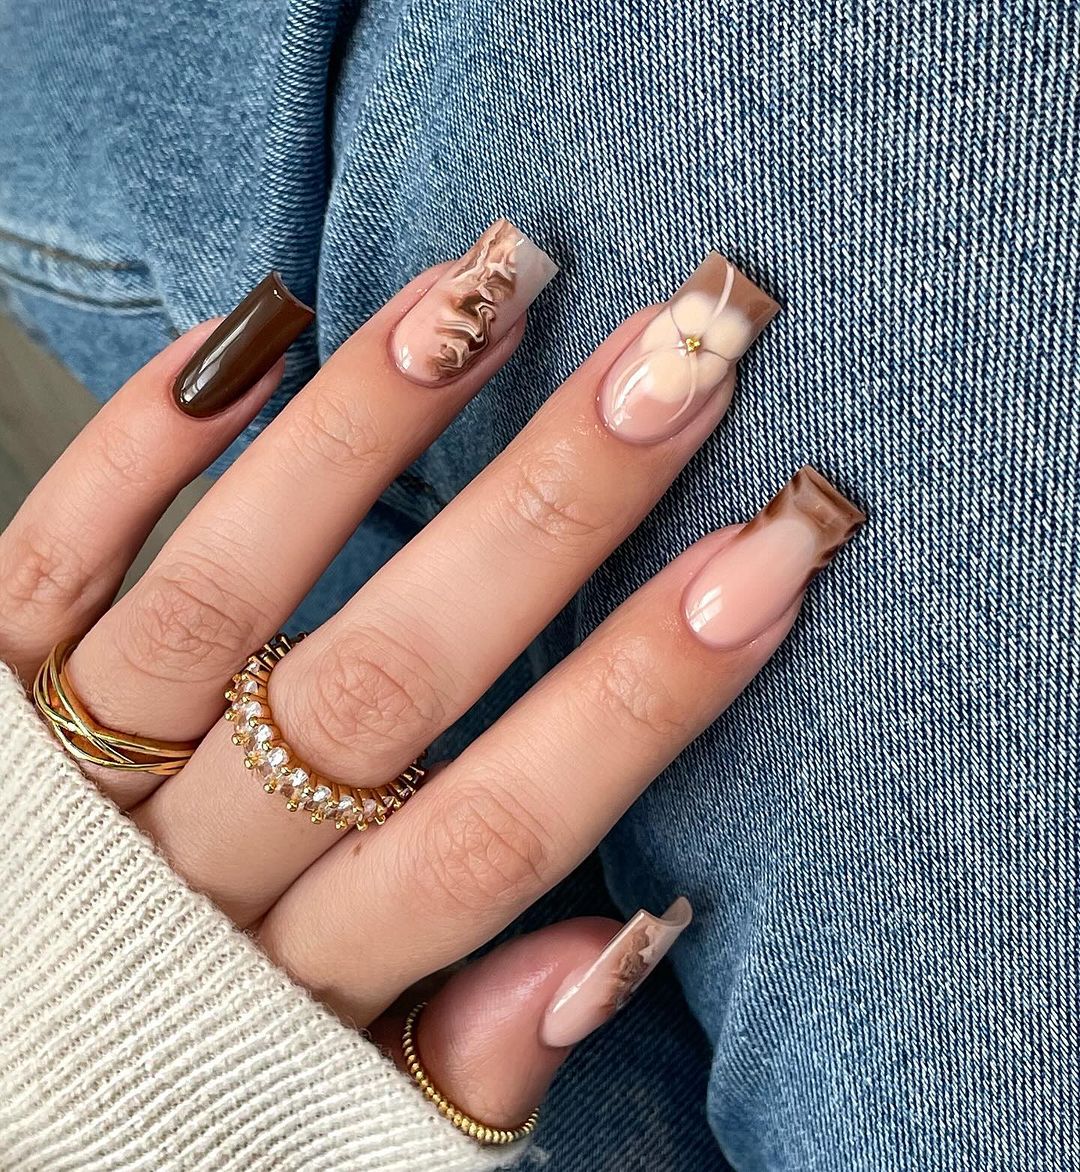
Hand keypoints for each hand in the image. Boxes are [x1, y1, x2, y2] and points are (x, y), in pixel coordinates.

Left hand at [0, 222, 861, 1132]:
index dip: (641, 698)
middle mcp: (178, 878)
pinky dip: (144, 444)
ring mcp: (62, 778)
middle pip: (388, 686)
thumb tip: (616, 951)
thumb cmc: (172, 1083)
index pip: (498, 836)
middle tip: (679, 364)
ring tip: (487, 295)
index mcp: (291, 995)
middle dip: (549, 518)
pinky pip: (51, 558)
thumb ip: (461, 1068)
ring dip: (361, 438)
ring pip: (224, 596)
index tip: (773, 555)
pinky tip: (253, 331)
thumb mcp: (324, 1116)